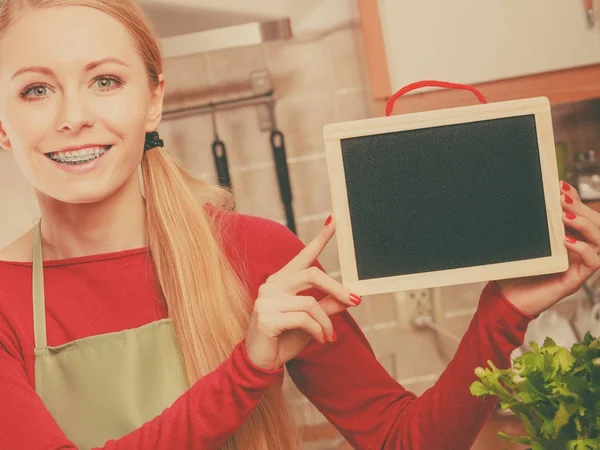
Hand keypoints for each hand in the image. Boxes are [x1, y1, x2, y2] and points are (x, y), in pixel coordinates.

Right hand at [244, 216, 360, 370]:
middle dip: (337, 289)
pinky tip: (319, 340)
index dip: (320, 238)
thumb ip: (327, 306)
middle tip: (355, 301)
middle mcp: (272, 286)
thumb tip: (350, 297)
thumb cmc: (283, 340)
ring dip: (326, 322)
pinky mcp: (266, 317)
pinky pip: (303, 319)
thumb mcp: (311, 321)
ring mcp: (266, 300)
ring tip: (329, 337)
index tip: (334, 220)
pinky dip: (317, 330)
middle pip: (312, 274)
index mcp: (281, 282)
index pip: (303, 257)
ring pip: (311, 302)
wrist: (261, 364)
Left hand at [496, 181, 599, 315]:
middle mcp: (577, 251)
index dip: (575, 199)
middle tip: (563, 198)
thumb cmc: (513, 271)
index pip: (581, 215)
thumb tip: (525, 199)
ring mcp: (578, 266)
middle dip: (582, 208)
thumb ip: (528, 226)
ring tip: (565, 217)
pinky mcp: (575, 280)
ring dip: (585, 225)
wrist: (506, 299)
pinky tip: (567, 241)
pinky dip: (583, 249)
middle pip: (596, 225)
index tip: (560, 185)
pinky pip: (593, 262)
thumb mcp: (521, 244)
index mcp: (567, 239)